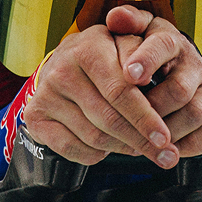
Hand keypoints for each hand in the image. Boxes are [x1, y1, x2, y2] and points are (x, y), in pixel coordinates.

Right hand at [21, 13, 177, 168]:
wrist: (65, 62)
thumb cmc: (107, 56)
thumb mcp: (127, 46)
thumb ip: (145, 56)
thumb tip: (145, 80)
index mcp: (88, 48)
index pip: (121, 91)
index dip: (146, 117)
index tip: (166, 137)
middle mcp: (62, 70)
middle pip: (108, 119)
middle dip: (140, 141)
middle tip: (164, 156)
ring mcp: (45, 95)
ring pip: (93, 137)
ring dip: (122, 148)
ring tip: (140, 149)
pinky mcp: (35, 117)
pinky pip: (71, 149)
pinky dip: (94, 155)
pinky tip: (109, 149)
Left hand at [107, 5, 201, 159]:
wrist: (175, 86)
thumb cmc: (146, 64)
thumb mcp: (134, 41)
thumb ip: (127, 27)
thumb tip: (116, 17)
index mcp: (172, 41)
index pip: (163, 44)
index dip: (147, 59)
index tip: (129, 75)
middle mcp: (197, 62)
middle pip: (178, 89)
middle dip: (152, 111)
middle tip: (129, 126)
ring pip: (195, 113)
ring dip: (167, 131)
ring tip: (144, 141)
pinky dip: (191, 144)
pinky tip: (170, 148)